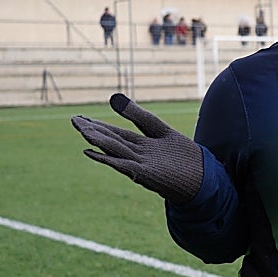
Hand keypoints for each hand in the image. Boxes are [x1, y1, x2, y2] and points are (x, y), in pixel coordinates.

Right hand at [71, 93, 203, 203]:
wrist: (203, 178)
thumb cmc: (184, 156)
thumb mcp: (161, 130)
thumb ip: (139, 116)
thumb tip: (113, 98)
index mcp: (141, 145)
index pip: (115, 133)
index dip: (98, 125)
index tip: (79, 118)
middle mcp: (138, 155)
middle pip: (112, 140)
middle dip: (94, 131)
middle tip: (74, 121)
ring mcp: (141, 164)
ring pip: (116, 150)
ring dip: (99, 141)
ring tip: (82, 130)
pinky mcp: (147, 174)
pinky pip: (124, 164)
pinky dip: (108, 158)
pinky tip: (92, 152)